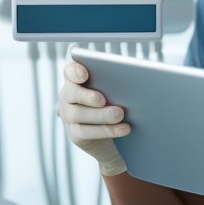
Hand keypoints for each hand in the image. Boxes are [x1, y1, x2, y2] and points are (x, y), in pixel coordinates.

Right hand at [58, 59, 129, 175]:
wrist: (111, 133)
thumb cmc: (114, 101)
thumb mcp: (114, 90)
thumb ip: (116, 81)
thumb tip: (136, 78)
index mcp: (76, 80)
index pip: (69, 71)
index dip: (75, 71)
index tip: (85, 75)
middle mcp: (67, 96)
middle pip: (72, 93)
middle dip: (87, 96)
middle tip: (102, 99)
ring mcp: (68, 115)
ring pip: (79, 114)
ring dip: (101, 115)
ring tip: (119, 114)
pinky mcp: (74, 133)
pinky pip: (86, 132)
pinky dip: (106, 130)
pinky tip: (124, 128)